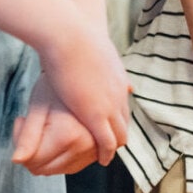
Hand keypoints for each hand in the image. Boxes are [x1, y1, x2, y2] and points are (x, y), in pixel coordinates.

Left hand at [12, 76, 102, 175]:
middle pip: (52, 169)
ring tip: (52, 125)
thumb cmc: (55, 83)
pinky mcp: (109, 139)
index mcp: (69, 137)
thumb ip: (27, 137)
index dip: (22, 144)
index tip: (22, 122)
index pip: (35, 163)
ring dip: (57, 154)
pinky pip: (87, 159)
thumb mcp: (36, 108)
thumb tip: (17, 161)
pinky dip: (74, 153)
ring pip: (70, 167)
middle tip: (35, 124)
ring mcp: (101, 142)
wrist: (81, 60)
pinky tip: (67, 132)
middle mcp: (90, 144)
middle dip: (38, 152)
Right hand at [30, 18, 131, 165]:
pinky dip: (106, 153)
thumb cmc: (70, 32)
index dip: (115, 114)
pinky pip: (107, 142)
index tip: (107, 122)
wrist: (67, 34)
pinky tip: (102, 159)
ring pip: (120, 133)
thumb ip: (95, 49)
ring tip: (105, 154)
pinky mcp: (96, 116)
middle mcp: (119, 92)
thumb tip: (86, 40)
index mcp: (117, 75)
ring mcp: (110, 105)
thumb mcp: (89, 40)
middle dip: (118, 132)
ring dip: (113, 145)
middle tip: (107, 143)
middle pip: (124, 119)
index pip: (123, 101)